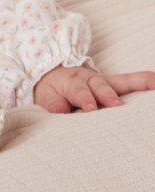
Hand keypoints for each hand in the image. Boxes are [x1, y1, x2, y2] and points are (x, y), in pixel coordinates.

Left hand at [33, 64, 154, 112]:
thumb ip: (53, 106)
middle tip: (115, 105)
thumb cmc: (52, 93)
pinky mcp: (111, 86)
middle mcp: (88, 80)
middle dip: (107, 96)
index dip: (85, 99)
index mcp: (71, 83)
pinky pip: (128, 82)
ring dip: (133, 87)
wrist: (52, 78)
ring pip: (116, 85)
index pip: (79, 92)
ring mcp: (102, 83)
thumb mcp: (47, 99)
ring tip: (151, 87)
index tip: (90, 108)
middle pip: (99, 87)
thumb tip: (60, 114)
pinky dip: (142, 81)